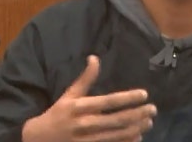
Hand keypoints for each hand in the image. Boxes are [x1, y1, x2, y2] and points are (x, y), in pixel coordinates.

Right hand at [22, 55, 156, 141]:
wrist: (38, 140)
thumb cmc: (57, 114)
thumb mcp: (69, 95)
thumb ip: (85, 79)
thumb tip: (94, 57)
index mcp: (79, 107)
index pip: (109, 101)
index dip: (128, 98)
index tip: (144, 94)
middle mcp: (85, 124)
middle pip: (117, 120)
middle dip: (138, 114)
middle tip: (153, 109)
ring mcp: (87, 140)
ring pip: (117, 135)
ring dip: (136, 128)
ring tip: (149, 122)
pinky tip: (138, 137)